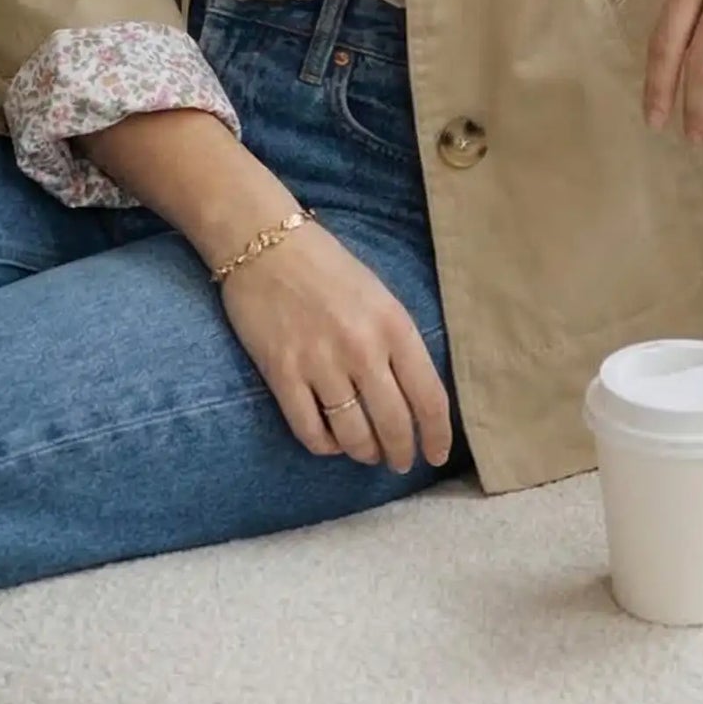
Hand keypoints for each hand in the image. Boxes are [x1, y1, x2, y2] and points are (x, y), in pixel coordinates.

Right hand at [217, 217, 454, 475]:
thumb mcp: (380, 296)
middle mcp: (362, 349)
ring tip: (366, 452)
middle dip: (400, 453)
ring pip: (354, 436)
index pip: (429, 398)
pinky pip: (311, 432)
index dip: (437, 436)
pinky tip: (330, 441)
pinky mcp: (282, 373)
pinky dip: (325, 446)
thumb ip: (398, 342)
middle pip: (393, 424)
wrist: (265, 241)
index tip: (436, 455)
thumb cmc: (328, 266)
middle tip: (399, 462)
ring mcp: (321, 363)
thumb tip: (413, 395)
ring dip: (364, 453)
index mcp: (394, 326)